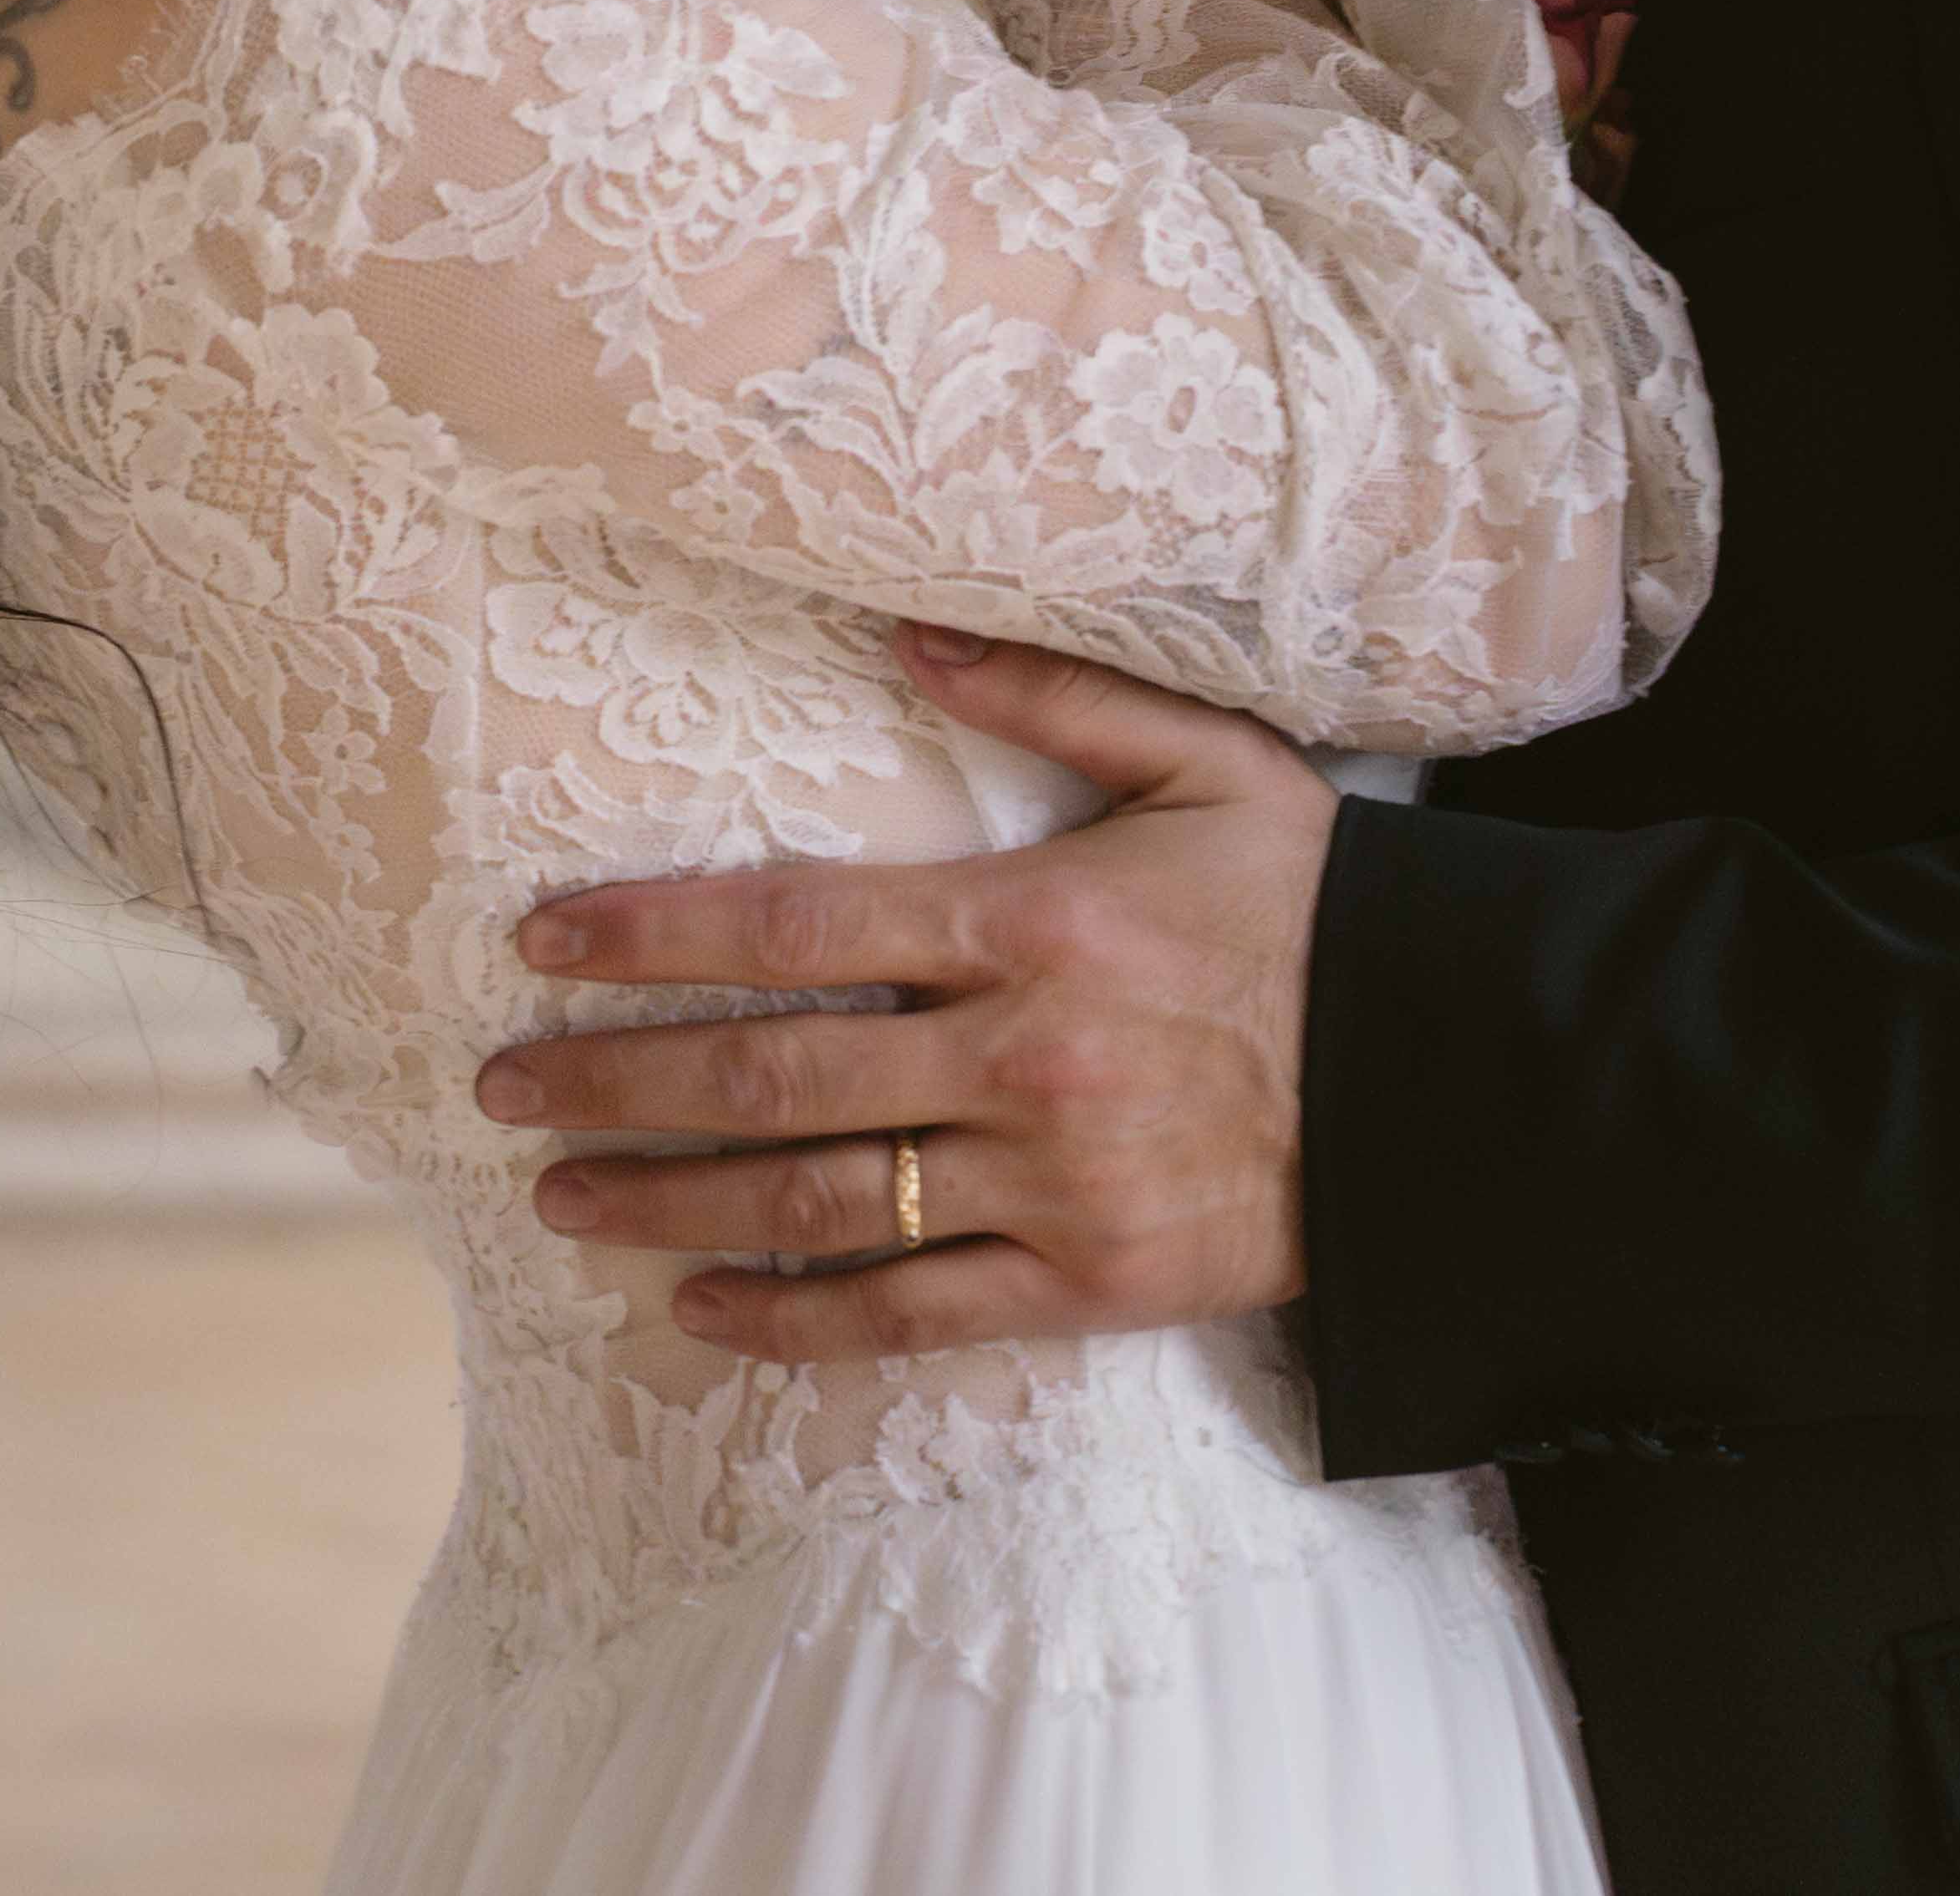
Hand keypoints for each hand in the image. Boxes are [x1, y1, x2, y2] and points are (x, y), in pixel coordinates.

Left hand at [477, 637, 1337, 1362]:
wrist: (1458, 1077)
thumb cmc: (1322, 903)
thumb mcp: (1207, 757)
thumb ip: (1051, 691)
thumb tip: (900, 637)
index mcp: (1033, 918)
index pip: (797, 926)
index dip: (654, 934)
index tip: (543, 941)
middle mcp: (1022, 1054)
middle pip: (775, 1076)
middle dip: (619, 1080)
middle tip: (502, 1087)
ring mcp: (1052, 1181)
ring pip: (820, 1203)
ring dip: (672, 1204)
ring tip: (563, 1200)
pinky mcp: (1090, 1284)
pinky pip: (917, 1315)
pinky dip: (798, 1322)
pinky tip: (703, 1316)